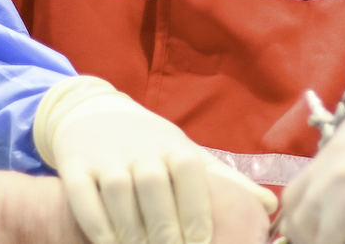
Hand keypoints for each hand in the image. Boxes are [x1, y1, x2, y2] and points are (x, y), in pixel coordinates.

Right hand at [35, 77, 272, 243]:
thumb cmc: (150, 143)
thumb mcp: (186, 154)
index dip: (196, 210)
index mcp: (172, 146)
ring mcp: (105, 156)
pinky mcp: (74, 166)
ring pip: (117, 191)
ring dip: (130, 228)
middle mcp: (139, 147)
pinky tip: (109, 243)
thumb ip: (224, 182)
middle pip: (153, 184)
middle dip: (164, 226)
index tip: (201, 243)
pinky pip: (82, 195)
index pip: (189, 172)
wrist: (94, 113)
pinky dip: (95, 222)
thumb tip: (270, 207)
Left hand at [281, 121, 344, 243]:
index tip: (324, 226)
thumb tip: (330, 207)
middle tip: (326, 240)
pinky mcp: (344, 203)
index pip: (309, 174)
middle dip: (306, 226)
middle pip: (296, 196)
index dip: (313, 206)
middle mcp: (337, 148)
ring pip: (303, 222)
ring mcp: (338, 174)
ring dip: (320, 238)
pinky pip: (324, 239)